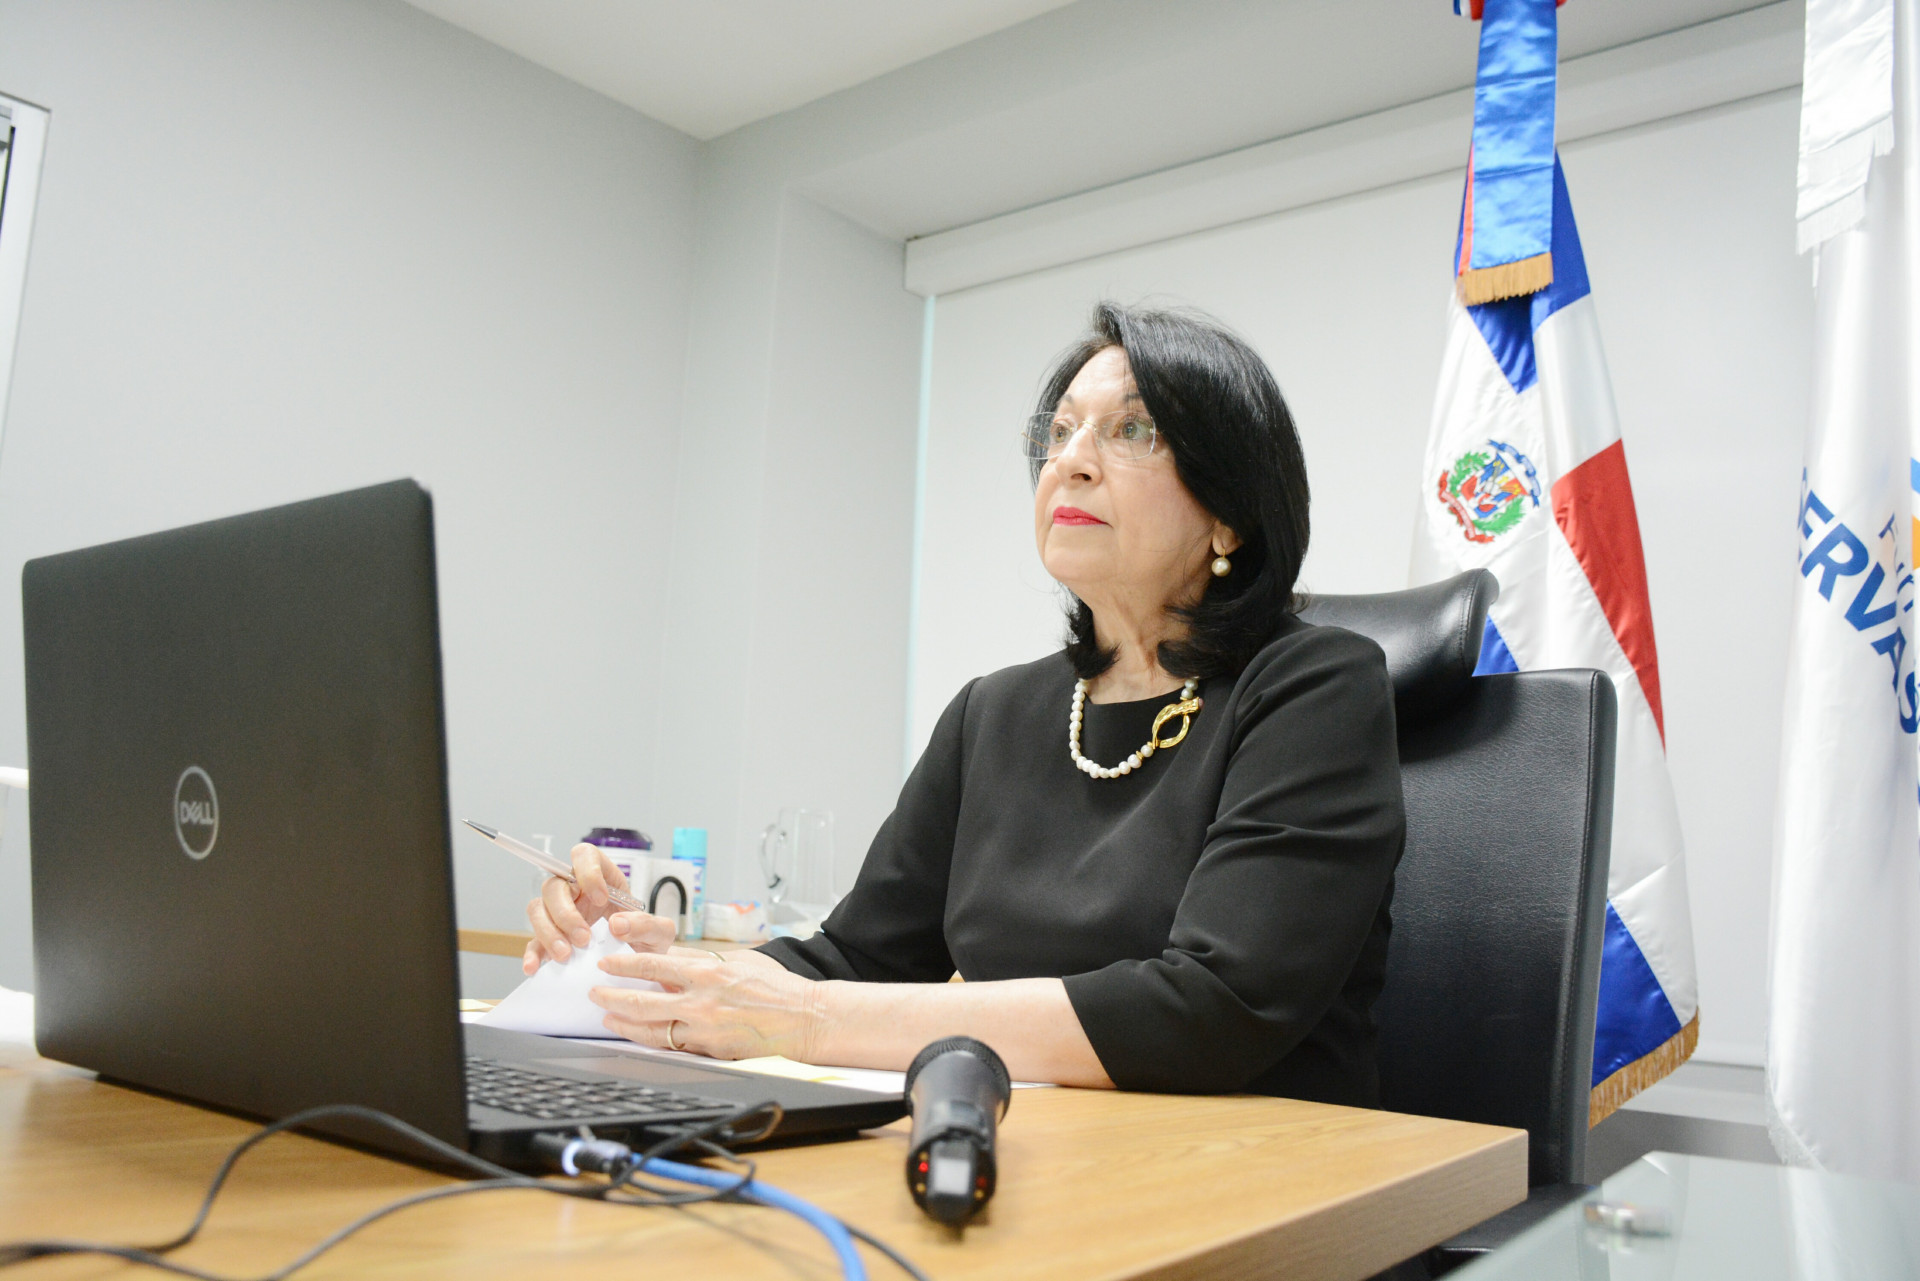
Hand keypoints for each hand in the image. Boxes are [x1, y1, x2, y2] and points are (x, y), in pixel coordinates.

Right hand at [523, 843, 644, 972]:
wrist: (639, 967)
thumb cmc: (647, 941)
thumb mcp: (659, 933)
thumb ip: (646, 925)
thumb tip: (618, 924)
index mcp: (603, 878)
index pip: (584, 855)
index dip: (588, 872)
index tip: (601, 899)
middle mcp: (576, 892)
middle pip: (554, 885)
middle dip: (566, 913)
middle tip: (584, 938)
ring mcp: (559, 915)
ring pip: (537, 908)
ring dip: (548, 931)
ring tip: (566, 955)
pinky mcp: (550, 940)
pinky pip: (532, 941)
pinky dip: (531, 953)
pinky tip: (534, 967)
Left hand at [589, 949, 821, 1061]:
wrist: (805, 1019)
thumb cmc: (777, 988)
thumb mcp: (740, 961)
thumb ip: (705, 960)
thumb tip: (673, 958)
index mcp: (709, 971)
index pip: (655, 964)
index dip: (625, 963)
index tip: (607, 961)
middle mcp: (701, 999)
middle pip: (643, 997)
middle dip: (613, 994)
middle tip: (594, 990)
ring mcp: (704, 1027)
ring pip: (651, 1027)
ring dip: (624, 1022)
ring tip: (606, 1017)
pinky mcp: (710, 1049)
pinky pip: (672, 1046)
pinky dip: (651, 1040)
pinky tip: (637, 1036)